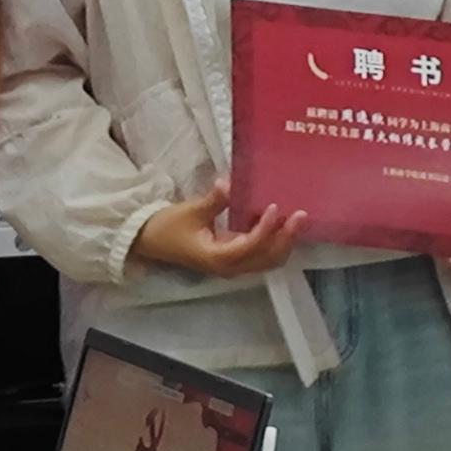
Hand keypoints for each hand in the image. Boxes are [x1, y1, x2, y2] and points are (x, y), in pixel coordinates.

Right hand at [131, 178, 307, 277]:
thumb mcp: (191, 211)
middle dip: (286, 238)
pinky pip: (261, 256)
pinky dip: (274, 243)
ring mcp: (232, 266)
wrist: (150, 242)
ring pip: (268, 260)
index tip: (275, 207)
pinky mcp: (232, 260)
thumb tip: (229, 183)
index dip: (266, 228)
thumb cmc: (168, 227)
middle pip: (267, 258)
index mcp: (218, 257)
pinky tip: (280, 226)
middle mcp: (230, 267)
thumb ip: (215, 200)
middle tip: (300, 215)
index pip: (251, 245)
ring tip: (296, 220)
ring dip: (284, 242)